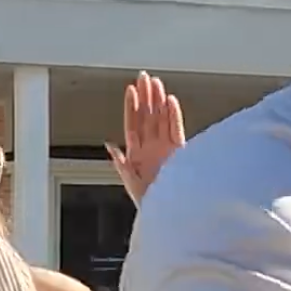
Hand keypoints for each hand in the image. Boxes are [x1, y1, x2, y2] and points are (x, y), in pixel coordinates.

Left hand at [107, 72, 185, 206]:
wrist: (170, 213)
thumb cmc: (151, 204)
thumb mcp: (132, 184)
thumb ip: (122, 164)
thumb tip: (110, 147)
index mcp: (138, 154)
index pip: (133, 125)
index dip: (132, 107)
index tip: (131, 90)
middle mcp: (152, 148)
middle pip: (148, 117)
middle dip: (146, 97)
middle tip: (144, 76)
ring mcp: (166, 148)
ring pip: (162, 119)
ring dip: (159, 101)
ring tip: (156, 83)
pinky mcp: (180, 153)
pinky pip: (176, 130)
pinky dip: (174, 116)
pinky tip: (170, 102)